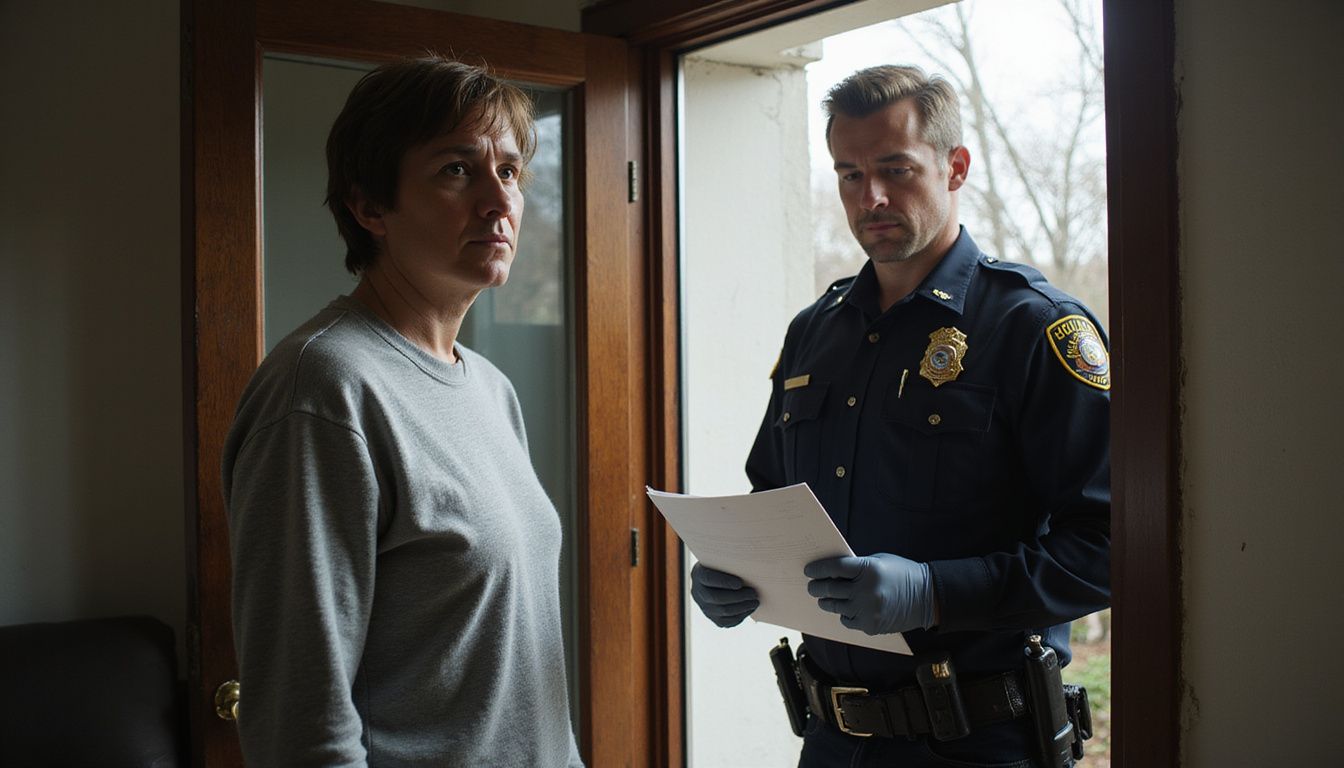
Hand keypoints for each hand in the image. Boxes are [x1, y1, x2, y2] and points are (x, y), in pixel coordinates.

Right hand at [690, 563, 758, 627]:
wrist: (718, 579)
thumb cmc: (725, 565)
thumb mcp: (723, 560)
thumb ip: (730, 562)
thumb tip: (749, 559)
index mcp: (698, 574)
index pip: (709, 579)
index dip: (724, 582)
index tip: (739, 583)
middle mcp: (697, 592)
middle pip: (716, 598)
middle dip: (738, 597)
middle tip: (753, 593)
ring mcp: (704, 607)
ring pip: (723, 612)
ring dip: (742, 607)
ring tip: (755, 601)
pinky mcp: (712, 618)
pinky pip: (726, 621)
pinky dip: (740, 616)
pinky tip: (750, 608)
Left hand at [805, 553, 934, 634]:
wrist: (926, 597)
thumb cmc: (901, 574)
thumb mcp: (879, 561)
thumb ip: (857, 566)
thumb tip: (831, 571)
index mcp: (868, 569)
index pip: (834, 568)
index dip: (818, 569)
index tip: (808, 570)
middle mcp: (865, 591)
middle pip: (830, 589)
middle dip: (815, 587)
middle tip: (811, 586)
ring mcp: (867, 610)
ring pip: (834, 607)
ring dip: (826, 602)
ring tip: (823, 598)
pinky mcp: (870, 626)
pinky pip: (846, 620)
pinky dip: (843, 614)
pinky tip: (846, 609)